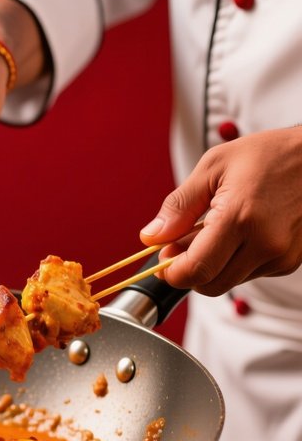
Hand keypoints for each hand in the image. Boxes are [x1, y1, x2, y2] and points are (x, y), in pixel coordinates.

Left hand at [140, 126, 301, 294]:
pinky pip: (249, 274)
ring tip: (214, 230)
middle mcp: (265, 243)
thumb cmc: (269, 155)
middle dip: (188, 271)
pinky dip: (234, 261)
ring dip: (212, 265)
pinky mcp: (290, 262)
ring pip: (228, 281)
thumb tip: (151, 237)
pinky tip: (239, 234)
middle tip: (182, 243)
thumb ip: (179, 206)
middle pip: (209, 285)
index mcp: (240, 218)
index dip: (172, 272)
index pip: (196, 270)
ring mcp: (281, 256)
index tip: (163, 259)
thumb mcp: (214, 167)